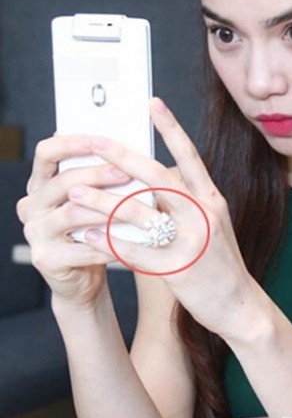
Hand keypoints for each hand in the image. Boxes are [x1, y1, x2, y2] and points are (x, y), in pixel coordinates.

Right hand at [17, 135, 133, 305]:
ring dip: (106, 208)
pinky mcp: (46, 258)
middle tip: (126, 172)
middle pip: (62, 182)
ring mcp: (35, 233)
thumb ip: (99, 178)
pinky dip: (109, 242)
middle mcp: (32, 206)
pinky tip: (131, 239)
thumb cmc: (93, 232)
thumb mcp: (94, 201)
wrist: (83, 278)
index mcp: (41, 185)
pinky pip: (82, 247)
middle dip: (97, 174)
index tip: (99, 139)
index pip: (46, 153)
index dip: (71, 143)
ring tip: (133, 205)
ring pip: (72, 214)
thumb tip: (128, 149)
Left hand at [62, 98, 256, 335]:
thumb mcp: (212, 224)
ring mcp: (191, 242)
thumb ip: (187, 200)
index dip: (170, 128)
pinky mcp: (178, 269)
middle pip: (157, 176)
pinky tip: (87, 235)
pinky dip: (107, 241)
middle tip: (92, 141)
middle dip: (120, 156)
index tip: (151, 103)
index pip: (190, 156)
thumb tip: (155, 176)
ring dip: (101, 200)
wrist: (240, 305)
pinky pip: (134, 251)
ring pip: (138, 213)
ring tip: (74, 190)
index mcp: (212, 199)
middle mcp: (203, 215)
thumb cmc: (219, 263)